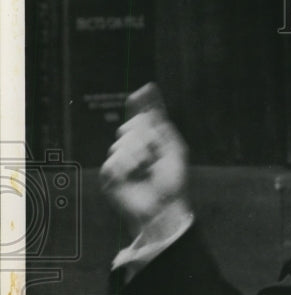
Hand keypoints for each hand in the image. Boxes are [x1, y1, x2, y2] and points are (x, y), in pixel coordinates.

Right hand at [100, 109, 190, 235]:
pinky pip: (115, 160)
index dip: (144, 103)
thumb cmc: (172, 182)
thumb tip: (152, 107)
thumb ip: (163, 127)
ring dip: (139, 155)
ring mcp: (121, 160)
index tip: (148, 88)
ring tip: (147, 170)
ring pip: (123, 144)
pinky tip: (135, 176)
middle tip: (155, 155)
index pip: (143, 118)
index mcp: (151, 142)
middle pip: (132, 127)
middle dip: (146, 137)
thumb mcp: (174, 150)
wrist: (164, 206)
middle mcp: (134, 148)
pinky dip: (128, 167)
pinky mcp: (111, 174)